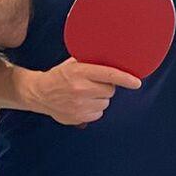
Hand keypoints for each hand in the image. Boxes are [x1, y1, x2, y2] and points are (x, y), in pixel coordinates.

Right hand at [21, 58, 141, 125]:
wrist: (39, 93)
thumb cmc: (59, 76)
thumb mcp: (73, 63)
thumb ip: (91, 61)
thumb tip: (114, 58)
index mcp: (80, 72)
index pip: (109, 74)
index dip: (125, 79)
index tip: (136, 82)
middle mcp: (80, 89)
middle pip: (110, 90)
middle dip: (106, 87)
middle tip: (94, 84)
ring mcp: (79, 105)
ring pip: (105, 103)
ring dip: (99, 99)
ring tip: (85, 94)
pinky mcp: (78, 117)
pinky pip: (98, 114)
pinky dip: (93, 109)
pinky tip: (82, 103)